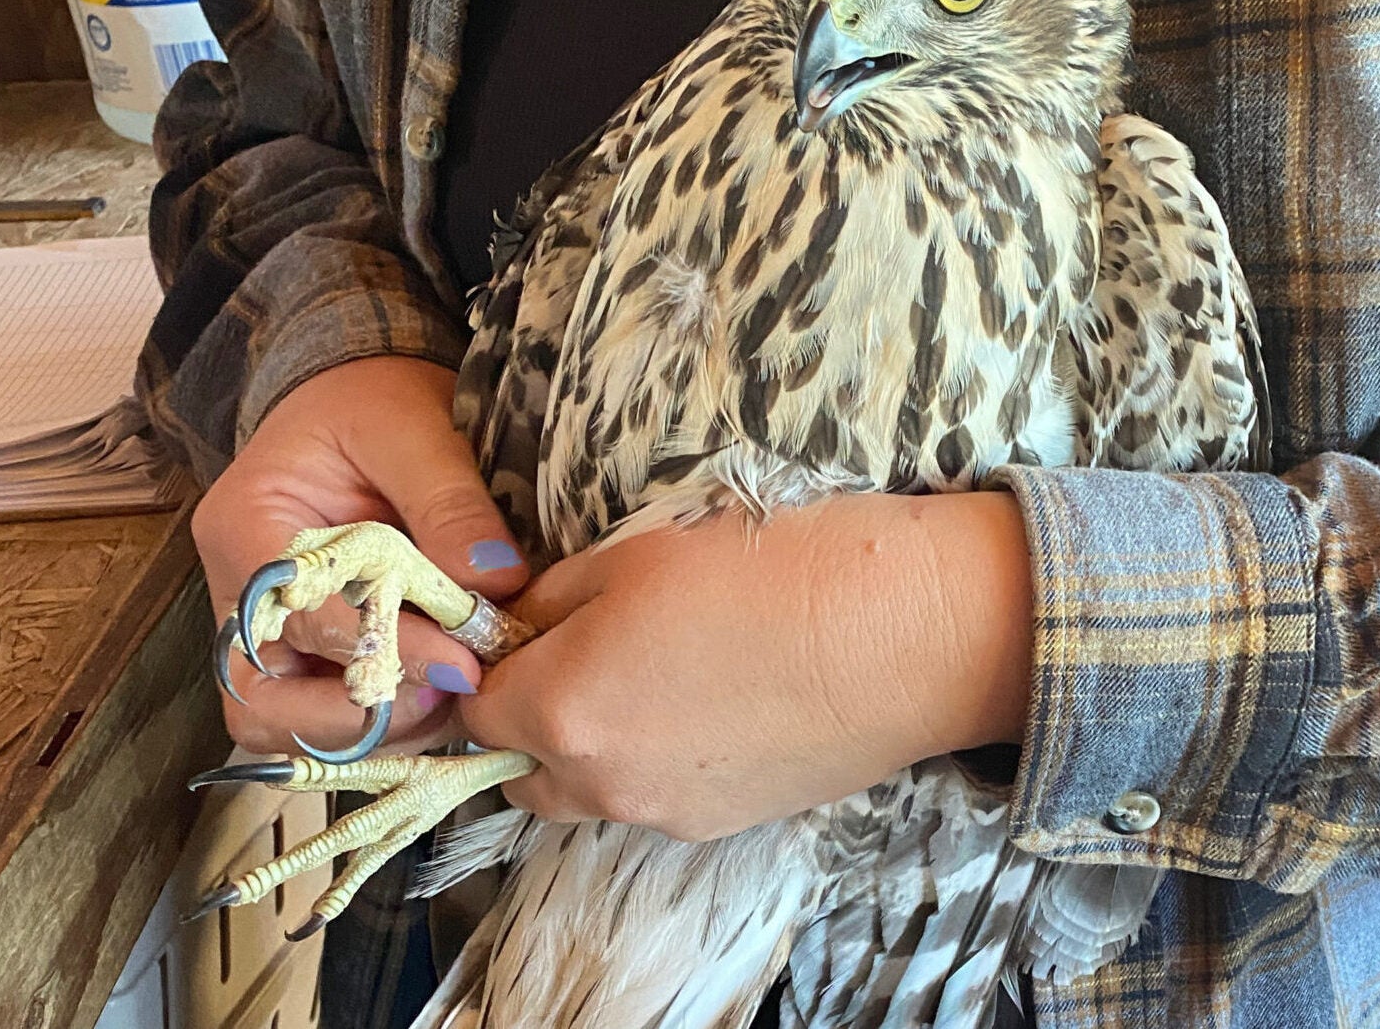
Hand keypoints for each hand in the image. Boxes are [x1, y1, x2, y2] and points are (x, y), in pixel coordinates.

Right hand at [192, 357, 528, 755]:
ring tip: (457, 700)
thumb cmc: (375, 399)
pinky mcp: (312, 651)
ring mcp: (271, 631)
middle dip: (354, 717)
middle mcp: (241, 594)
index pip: (292, 617)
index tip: (461, 662)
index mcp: (245, 526)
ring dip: (375, 729)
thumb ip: (449, 503)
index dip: (377, 649)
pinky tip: (449, 696)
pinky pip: (330, 713)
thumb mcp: (413, 427)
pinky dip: (388, 720)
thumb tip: (494, 582)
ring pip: (291, 724)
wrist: (364, 395)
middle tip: (448, 697)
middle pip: (262, 702)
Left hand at [461, 492, 1031, 840]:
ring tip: (655, 677)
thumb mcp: (636, 553)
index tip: (525, 631)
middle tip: (578, 656)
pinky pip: (654, 802)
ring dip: (590, 749)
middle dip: (530, 721)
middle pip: (523, 772)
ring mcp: (665, 815)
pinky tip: (712, 702)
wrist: (902, 636)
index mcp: (563, 707)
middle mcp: (602, 782)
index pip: (476, 709)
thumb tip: (522, 626)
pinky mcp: (725, 826)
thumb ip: (554, 600)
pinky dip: (654, 764)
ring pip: (587, 794)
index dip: (493, 665)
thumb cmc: (768, 570)